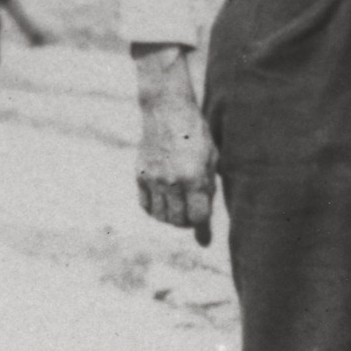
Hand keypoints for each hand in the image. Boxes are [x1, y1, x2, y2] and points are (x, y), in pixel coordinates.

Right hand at [132, 44, 215, 245]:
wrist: (167, 110)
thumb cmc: (196, 135)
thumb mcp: (210, 161)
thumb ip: (208, 196)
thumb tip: (204, 240)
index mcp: (194, 176)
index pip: (197, 218)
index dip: (202, 220)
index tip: (203, 212)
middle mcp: (172, 181)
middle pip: (177, 221)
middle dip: (187, 221)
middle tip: (191, 209)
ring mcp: (153, 178)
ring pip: (160, 217)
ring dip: (171, 216)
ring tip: (178, 203)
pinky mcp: (140, 174)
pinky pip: (145, 206)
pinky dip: (155, 209)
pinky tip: (164, 198)